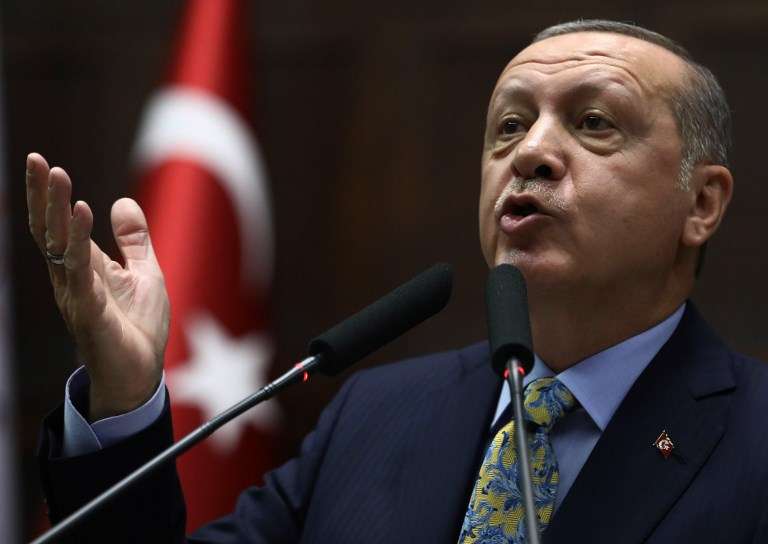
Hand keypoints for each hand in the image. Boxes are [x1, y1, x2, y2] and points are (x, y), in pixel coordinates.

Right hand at [26, 153, 168, 420]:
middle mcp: (70, 278)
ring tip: (56, 175)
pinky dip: (79, 239)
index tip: (44, 162)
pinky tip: (81, 212)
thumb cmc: (138, 328)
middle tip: (37, 159)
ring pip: (59, 245)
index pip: (58, 225)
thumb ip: (133, 241)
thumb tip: (122, 202)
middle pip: (50, 229)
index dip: (50, 195)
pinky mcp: (89, 311)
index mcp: (82, 268)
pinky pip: (80, 270)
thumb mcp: (144, 273)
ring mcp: (76, 294)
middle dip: (43, 194)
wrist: (140, 375)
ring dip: (57, 209)